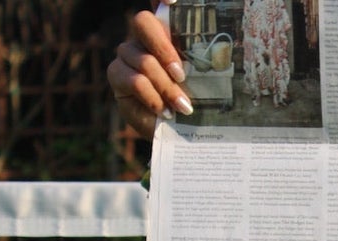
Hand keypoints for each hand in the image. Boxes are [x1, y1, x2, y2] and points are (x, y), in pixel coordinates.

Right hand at [108, 4, 191, 137]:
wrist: (173, 131)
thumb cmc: (191, 101)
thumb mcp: (202, 82)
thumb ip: (202, 62)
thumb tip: (221, 54)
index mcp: (167, 31)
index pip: (159, 3)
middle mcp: (143, 37)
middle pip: (143, 22)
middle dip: (164, 49)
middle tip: (181, 75)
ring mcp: (128, 53)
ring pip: (144, 60)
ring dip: (166, 87)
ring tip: (183, 107)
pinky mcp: (117, 74)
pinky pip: (135, 81)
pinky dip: (153, 98)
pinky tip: (164, 112)